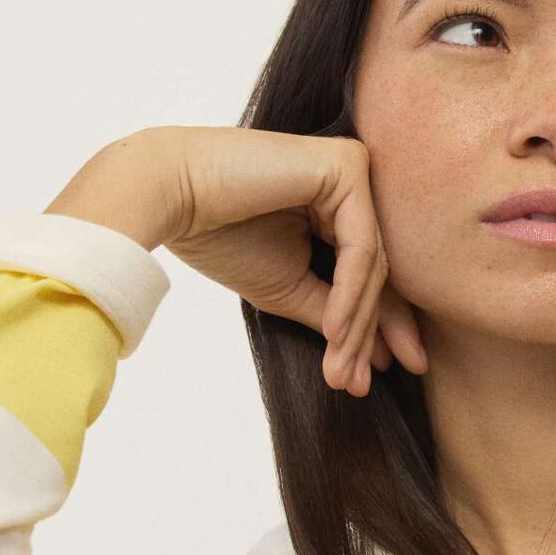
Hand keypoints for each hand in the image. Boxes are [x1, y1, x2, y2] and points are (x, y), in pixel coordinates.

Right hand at [149, 124, 426, 390]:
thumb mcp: (291, 289)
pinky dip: (349, 295)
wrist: (170, 197)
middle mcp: (352, 184)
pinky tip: (335, 333)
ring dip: (356, 327)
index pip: (367, 277)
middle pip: (375, 274)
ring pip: (371, 265)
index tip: (364, 384)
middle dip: (369, 336)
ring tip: (342, 374)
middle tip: (361, 388)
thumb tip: (385, 358)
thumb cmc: (221, 238)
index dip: (371, 333)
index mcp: (338, 207)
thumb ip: (338, 316)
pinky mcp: (347, 165)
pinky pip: (360, 246)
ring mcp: (352, 171)